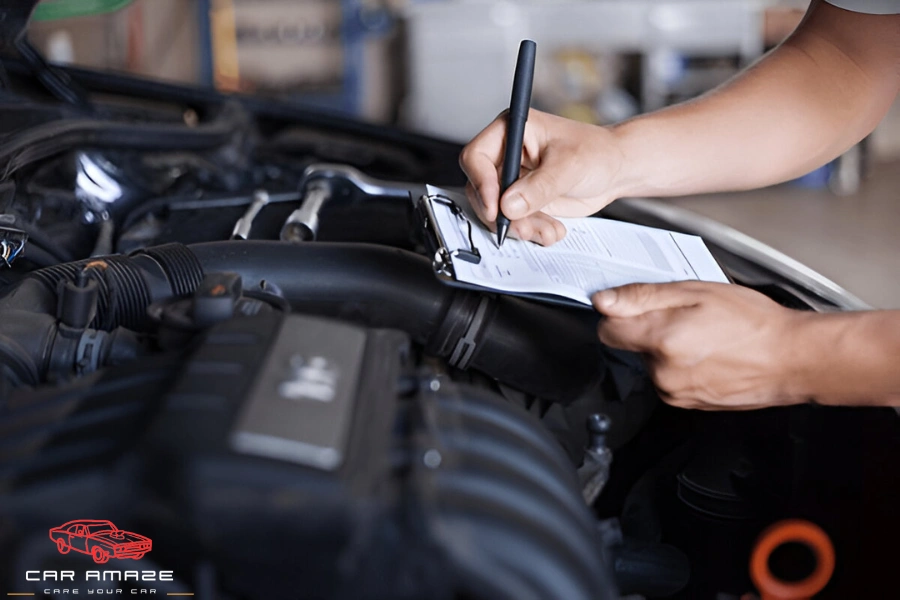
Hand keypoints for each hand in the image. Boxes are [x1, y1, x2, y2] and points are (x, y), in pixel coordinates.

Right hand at [459, 109, 625, 245]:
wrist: (616, 171)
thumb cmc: (597, 153)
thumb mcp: (569, 166)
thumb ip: (539, 187)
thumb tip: (508, 205)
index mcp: (511, 131)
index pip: (477, 157)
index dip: (481, 183)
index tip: (496, 207)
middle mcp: (507, 155)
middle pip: (481, 189)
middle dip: (501, 214)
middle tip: (520, 227)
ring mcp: (513, 180)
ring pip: (497, 211)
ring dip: (519, 227)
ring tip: (546, 230)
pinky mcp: (523, 201)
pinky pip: (514, 222)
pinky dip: (531, 231)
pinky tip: (552, 229)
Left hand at [593, 282, 809, 409]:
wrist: (792, 358)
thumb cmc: (753, 323)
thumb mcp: (696, 292)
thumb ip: (643, 296)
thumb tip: (604, 301)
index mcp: (661, 340)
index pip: (608, 331)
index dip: (619, 314)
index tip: (635, 306)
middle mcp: (663, 372)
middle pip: (633, 346)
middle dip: (651, 329)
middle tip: (688, 317)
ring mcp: (676, 392)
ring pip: (653, 364)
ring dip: (669, 349)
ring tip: (705, 336)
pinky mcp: (689, 404)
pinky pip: (671, 380)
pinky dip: (683, 367)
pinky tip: (710, 354)